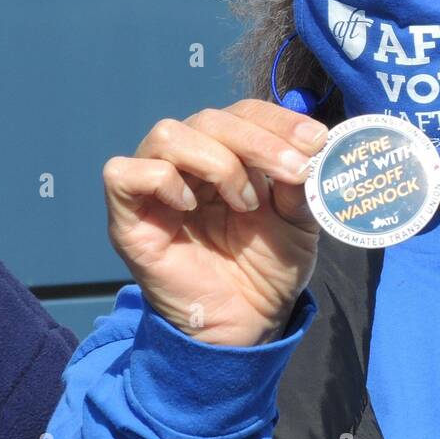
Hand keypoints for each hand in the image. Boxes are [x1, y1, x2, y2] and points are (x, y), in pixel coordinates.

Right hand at [101, 99, 328, 346]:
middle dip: (259, 140)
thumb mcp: (300, 221)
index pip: (243, 113)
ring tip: (246, 202)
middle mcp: (190, 162)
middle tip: (293, 171)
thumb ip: (299, 183)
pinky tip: (192, 206)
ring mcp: (157, 188)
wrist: (247, 325)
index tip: (316, 141)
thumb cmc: (269, 269)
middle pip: (210, 118)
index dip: (279, 120)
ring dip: (217, 161)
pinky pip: (123, 173)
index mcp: (230, 155)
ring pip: (168, 134)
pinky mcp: (129, 219)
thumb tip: (308, 145)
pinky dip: (161, 179)